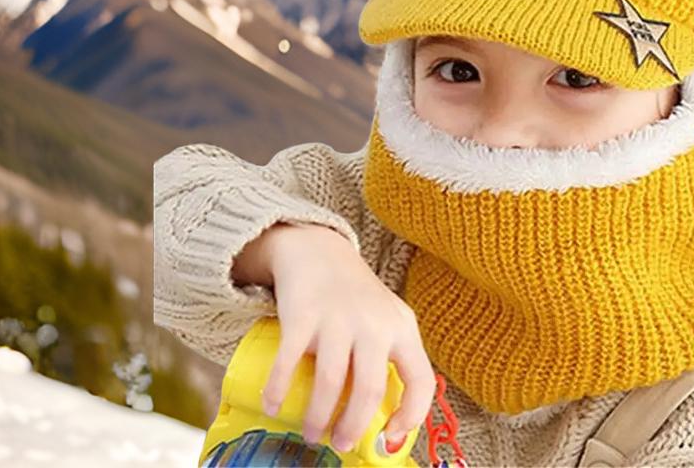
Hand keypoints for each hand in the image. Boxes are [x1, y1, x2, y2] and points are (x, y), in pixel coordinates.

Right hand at [252, 223, 436, 453]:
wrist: (319, 250)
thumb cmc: (356, 297)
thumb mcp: (387, 320)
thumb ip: (391, 360)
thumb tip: (386, 423)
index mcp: (401, 328)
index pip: (421, 379)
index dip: (411, 415)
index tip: (390, 437)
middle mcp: (374, 323)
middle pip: (370, 389)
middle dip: (354, 426)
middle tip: (341, 444)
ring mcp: (338, 317)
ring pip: (330, 382)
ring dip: (318, 416)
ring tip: (311, 433)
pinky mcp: (303, 313)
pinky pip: (289, 361)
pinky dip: (278, 389)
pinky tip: (273, 406)